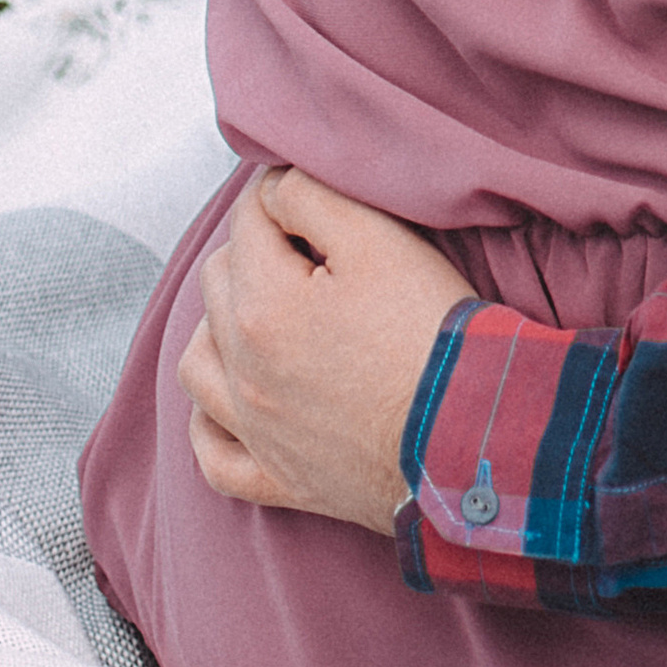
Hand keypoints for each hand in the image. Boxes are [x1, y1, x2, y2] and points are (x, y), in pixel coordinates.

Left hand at [179, 166, 471, 536]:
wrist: (469, 434)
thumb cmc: (431, 332)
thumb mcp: (382, 241)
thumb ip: (313, 198)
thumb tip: (273, 185)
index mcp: (262, 305)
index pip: (248, 221)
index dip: (281, 194)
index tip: (313, 192)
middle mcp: (243, 370)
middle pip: (217, 283)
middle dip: (252, 250)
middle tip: (306, 244)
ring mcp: (256, 431)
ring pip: (198, 366)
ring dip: (216, 328)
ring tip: (258, 312)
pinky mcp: (279, 480)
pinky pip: (215, 456)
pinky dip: (211, 425)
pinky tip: (232, 405)